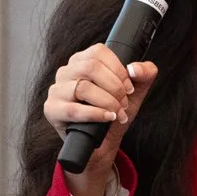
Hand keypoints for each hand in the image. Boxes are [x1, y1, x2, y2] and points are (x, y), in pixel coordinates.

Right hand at [42, 45, 156, 195]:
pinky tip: (107, 118)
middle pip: (91, 67)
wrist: (102, 143)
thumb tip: (134, 68)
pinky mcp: (52, 110)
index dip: (118, 70)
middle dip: (114, 87)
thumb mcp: (135, 92)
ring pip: (83, 87)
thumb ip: (144, 74)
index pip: (99, 52)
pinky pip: (72, 109)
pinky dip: (94, 114)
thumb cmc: (113, 113)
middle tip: (123, 103)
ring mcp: (56, 90)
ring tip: (116, 113)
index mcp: (83, 61)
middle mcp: (66, 72)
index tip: (129, 87)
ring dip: (107, 102)